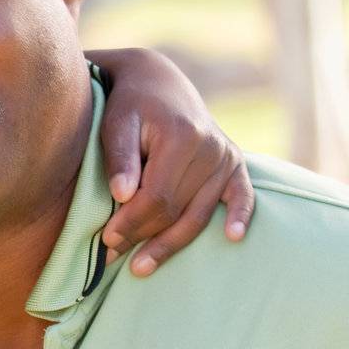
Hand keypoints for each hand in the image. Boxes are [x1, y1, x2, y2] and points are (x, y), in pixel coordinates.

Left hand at [92, 48, 253, 275]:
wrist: (158, 82)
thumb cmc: (128, 106)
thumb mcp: (115, 123)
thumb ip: (119, 158)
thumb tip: (122, 195)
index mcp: (182, 138)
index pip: (156, 197)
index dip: (131, 223)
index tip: (105, 240)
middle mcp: (211, 148)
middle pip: (176, 210)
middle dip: (143, 237)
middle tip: (112, 256)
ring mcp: (226, 156)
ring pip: (199, 214)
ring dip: (171, 244)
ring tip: (141, 267)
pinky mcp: (235, 162)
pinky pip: (242, 195)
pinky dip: (239, 215)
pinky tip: (233, 238)